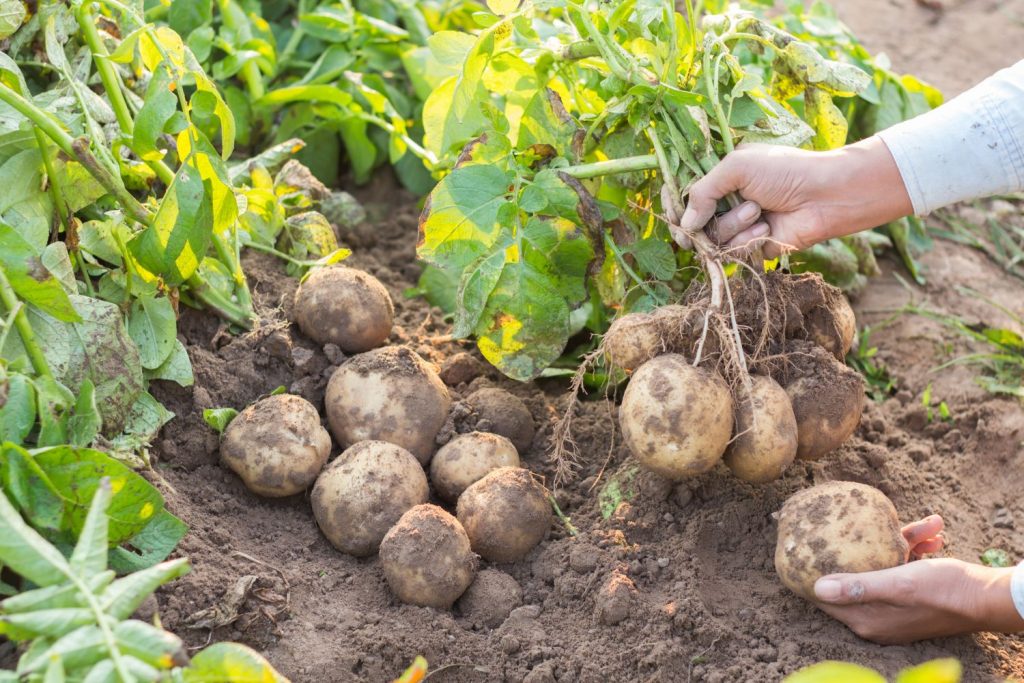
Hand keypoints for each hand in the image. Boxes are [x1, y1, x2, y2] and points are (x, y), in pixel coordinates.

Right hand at [678, 137, 913, 257]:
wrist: (824, 195)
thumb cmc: (784, 170)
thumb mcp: (737, 167)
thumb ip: (703, 192)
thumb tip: (683, 225)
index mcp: (723, 179)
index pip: (688, 197)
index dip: (677, 208)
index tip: (671, 216)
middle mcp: (729, 204)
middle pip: (696, 223)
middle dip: (707, 220)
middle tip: (715, 218)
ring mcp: (741, 227)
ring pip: (714, 239)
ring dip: (733, 225)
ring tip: (758, 212)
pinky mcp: (754, 248)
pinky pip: (734, 253)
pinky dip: (748, 240)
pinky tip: (767, 228)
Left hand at [812, 515, 1023, 642]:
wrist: (991, 598)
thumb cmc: (945, 591)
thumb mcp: (898, 584)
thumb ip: (858, 587)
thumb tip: (817, 589)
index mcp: (867, 620)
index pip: (826, 598)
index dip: (816, 572)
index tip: (810, 546)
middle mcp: (878, 618)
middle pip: (855, 577)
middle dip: (862, 548)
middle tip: (863, 523)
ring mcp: (895, 608)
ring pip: (883, 566)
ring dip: (900, 543)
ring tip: (925, 527)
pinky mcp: (912, 598)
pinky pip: (902, 569)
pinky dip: (914, 550)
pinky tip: (932, 532)